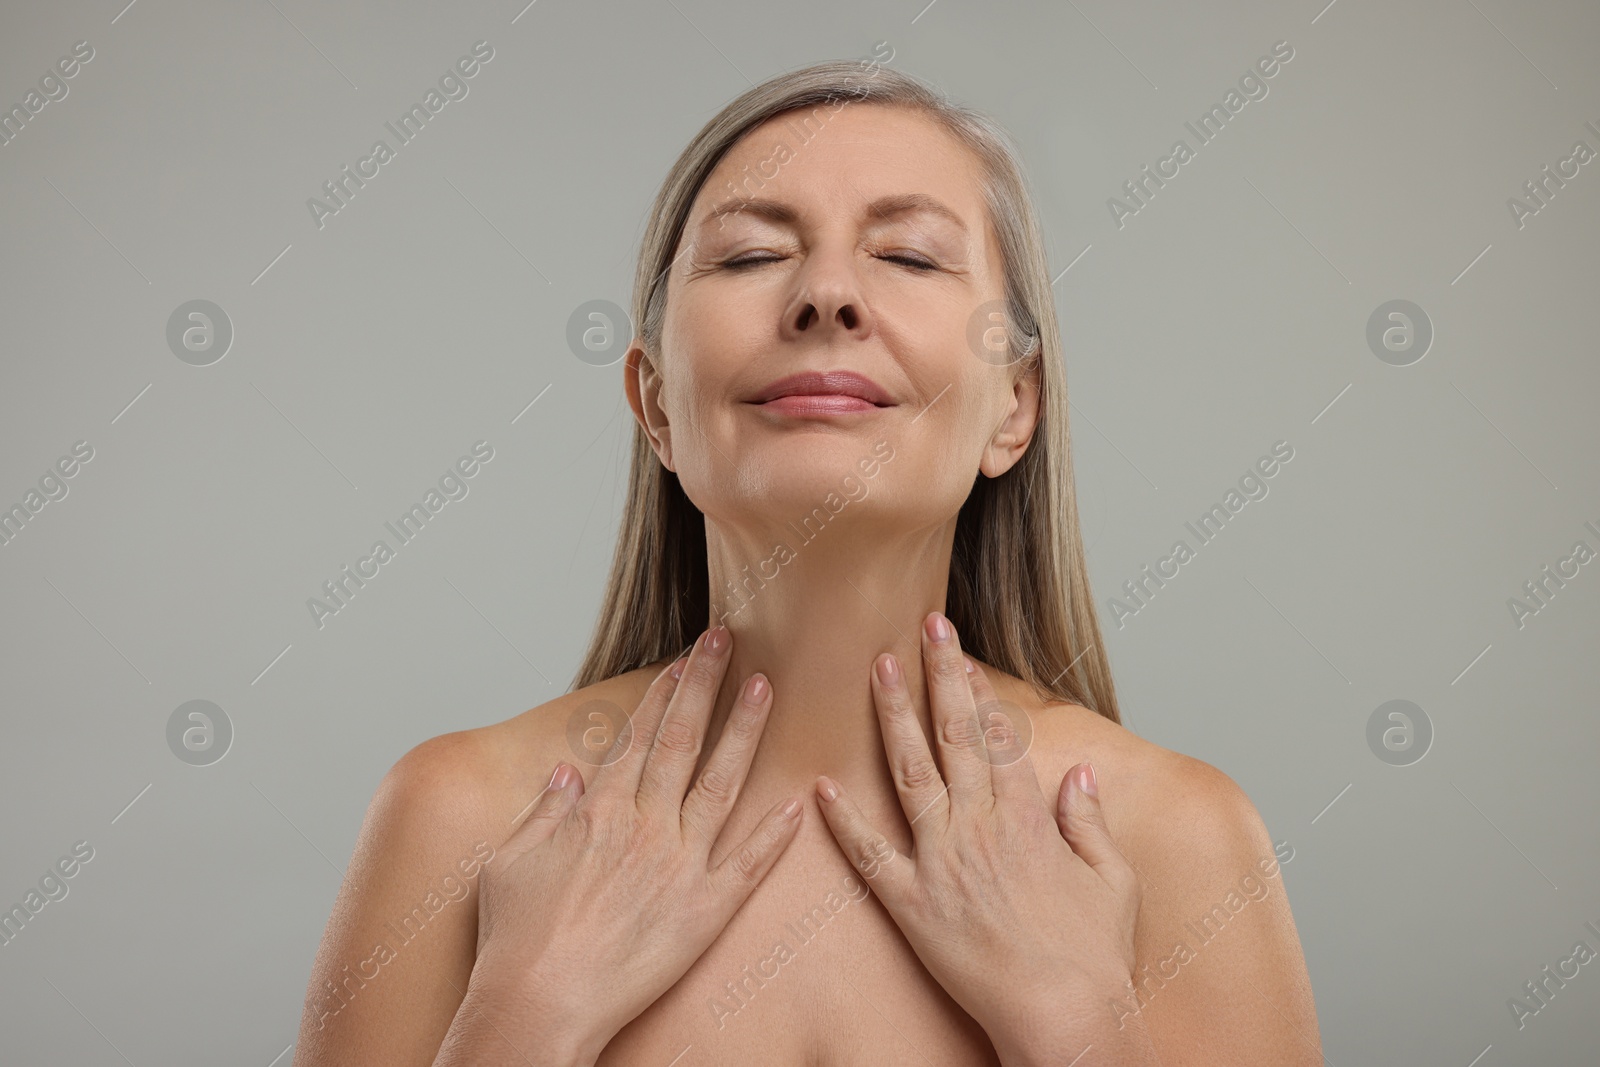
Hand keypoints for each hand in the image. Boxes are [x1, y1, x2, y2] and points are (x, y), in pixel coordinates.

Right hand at [445, 625, 803, 1064]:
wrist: (539, 1002)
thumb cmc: (516, 939)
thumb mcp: (509, 860)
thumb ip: (544, 810)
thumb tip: (566, 772)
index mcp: (599, 810)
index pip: (639, 736)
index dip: (663, 694)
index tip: (683, 660)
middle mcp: (644, 825)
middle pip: (682, 740)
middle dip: (705, 684)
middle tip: (727, 641)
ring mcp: (679, 865)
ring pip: (721, 784)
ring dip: (743, 732)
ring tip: (765, 688)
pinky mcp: (704, 911)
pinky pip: (748, 865)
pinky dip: (775, 835)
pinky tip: (798, 802)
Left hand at [813, 612, 1142, 1063]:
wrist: (1065, 1016)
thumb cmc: (1094, 956)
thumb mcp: (1113, 879)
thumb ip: (1090, 820)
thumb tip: (1082, 774)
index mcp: (1027, 815)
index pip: (996, 731)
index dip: (973, 685)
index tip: (955, 647)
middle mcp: (980, 825)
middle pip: (954, 733)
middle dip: (937, 673)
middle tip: (922, 625)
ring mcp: (942, 862)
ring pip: (910, 772)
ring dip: (892, 716)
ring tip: (875, 669)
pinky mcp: (913, 905)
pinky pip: (870, 855)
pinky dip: (843, 820)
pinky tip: (820, 785)